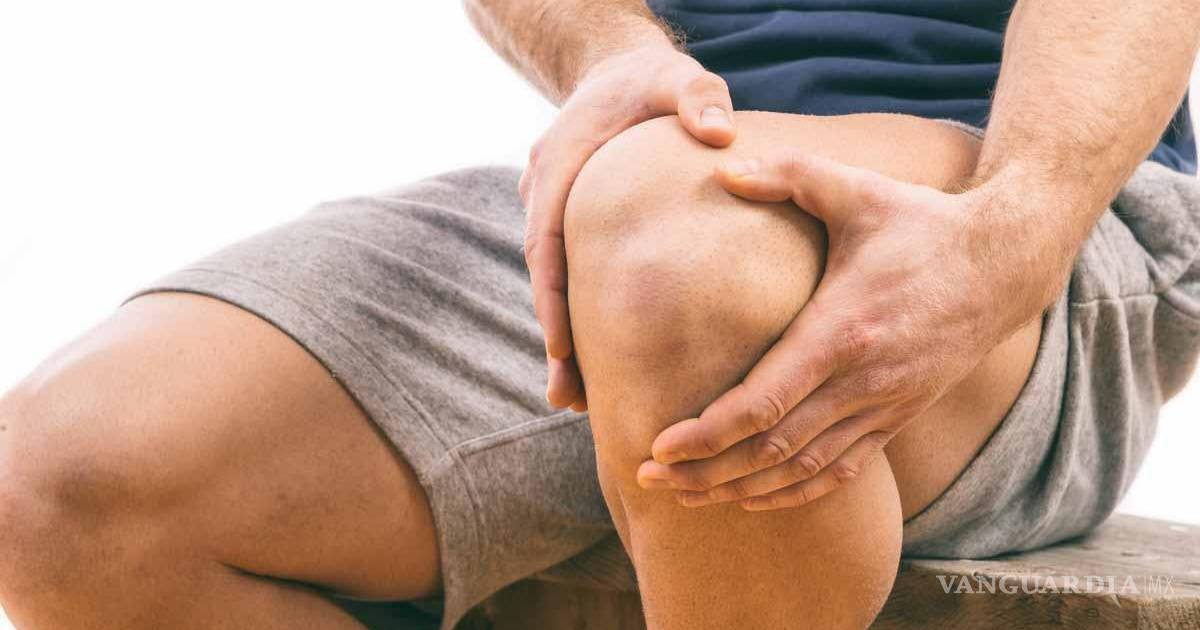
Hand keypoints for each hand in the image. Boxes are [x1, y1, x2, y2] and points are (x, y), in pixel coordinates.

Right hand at [522, 44, 736, 411]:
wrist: (618, 71)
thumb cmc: (651, 81)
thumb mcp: (680, 79)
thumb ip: (697, 97)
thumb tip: (720, 132)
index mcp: (561, 163)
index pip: (547, 237)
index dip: (553, 294)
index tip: (561, 345)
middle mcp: (545, 190)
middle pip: (544, 276)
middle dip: (555, 338)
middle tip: (569, 398)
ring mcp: (553, 209)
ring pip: (554, 282)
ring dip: (564, 338)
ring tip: (579, 401)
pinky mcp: (571, 224)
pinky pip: (570, 274)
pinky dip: (578, 315)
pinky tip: (599, 362)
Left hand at [636, 151, 1054, 509]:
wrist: (1004, 264)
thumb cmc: (922, 223)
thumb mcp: (858, 189)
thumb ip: (789, 173)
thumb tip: (722, 168)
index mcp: (843, 331)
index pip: (764, 403)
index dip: (707, 433)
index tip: (658, 446)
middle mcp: (863, 382)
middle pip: (772, 449)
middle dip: (706, 471)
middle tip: (649, 479)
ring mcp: (883, 407)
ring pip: (802, 471)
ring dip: (740, 489)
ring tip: (685, 497)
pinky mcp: (896, 418)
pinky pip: (838, 473)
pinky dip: (791, 493)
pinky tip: (751, 497)